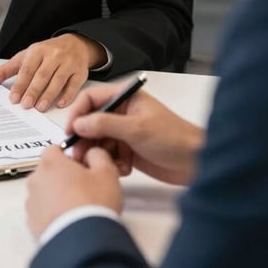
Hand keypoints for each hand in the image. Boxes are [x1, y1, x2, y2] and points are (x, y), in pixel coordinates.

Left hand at [0, 34, 103, 110]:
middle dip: (34, 91)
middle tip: (26, 105)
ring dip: (48, 95)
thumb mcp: (25, 57)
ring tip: (40, 107)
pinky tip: (59, 103)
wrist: (75, 44)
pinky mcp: (80, 72)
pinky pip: (74, 84)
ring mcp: (68, 63)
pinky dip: (67, 95)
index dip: (20, 84)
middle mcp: (54, 55)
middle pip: (42, 75)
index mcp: (37, 51)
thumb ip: (7, 70)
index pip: (27, 69)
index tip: (14, 98)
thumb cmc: (47, 53)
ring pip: (58, 80)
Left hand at [25, 145, 121, 238]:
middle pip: (48, 171)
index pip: (55, 149)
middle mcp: (35, 179)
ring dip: (56, 195)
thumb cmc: (94, 203)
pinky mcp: (31, 222)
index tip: (82, 167)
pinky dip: (52, 213)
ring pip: (44, 191)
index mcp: (50, 163)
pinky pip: (42, 211)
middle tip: (83, 189)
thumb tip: (91, 153)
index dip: (70, 156)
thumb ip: (98, 155)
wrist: (83, 241)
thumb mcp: (107, 173)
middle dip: (63, 176)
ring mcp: (31, 202)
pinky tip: (68, 221)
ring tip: (76, 208)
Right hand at [66, 83, 203, 185]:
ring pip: (98, 140)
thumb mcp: (137, 129)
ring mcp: (124, 132)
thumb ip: (105, 124)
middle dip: (85, 138)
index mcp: (125, 97)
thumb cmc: (171, 138)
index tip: (70, 131)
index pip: (91, 98)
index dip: (77, 113)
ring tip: (104, 165)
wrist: (198, 164)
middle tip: (79, 155)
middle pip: (91, 121)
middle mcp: (121, 112)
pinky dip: (112, 162)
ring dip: (98, 153)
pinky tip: (123, 170)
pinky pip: (109, 154)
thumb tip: (78, 124)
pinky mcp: (128, 150)